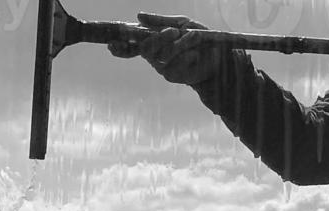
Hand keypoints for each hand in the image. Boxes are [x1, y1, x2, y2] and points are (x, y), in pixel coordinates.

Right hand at [108, 12, 225, 86]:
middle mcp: (154, 55)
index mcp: (152, 41)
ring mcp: (162, 67)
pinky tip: (196, 55)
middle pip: (146, 47)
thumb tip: (138, 16)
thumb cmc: (199, 39)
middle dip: (160, 38)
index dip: (120, 46)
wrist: (218, 57)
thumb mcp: (181, 24)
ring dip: (180, 45)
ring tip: (195, 38)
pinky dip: (187, 56)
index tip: (110, 45)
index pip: (131, 44)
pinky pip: (174, 66)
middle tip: (174, 31)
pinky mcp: (173, 76)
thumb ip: (160, 21)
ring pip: (163, 55)